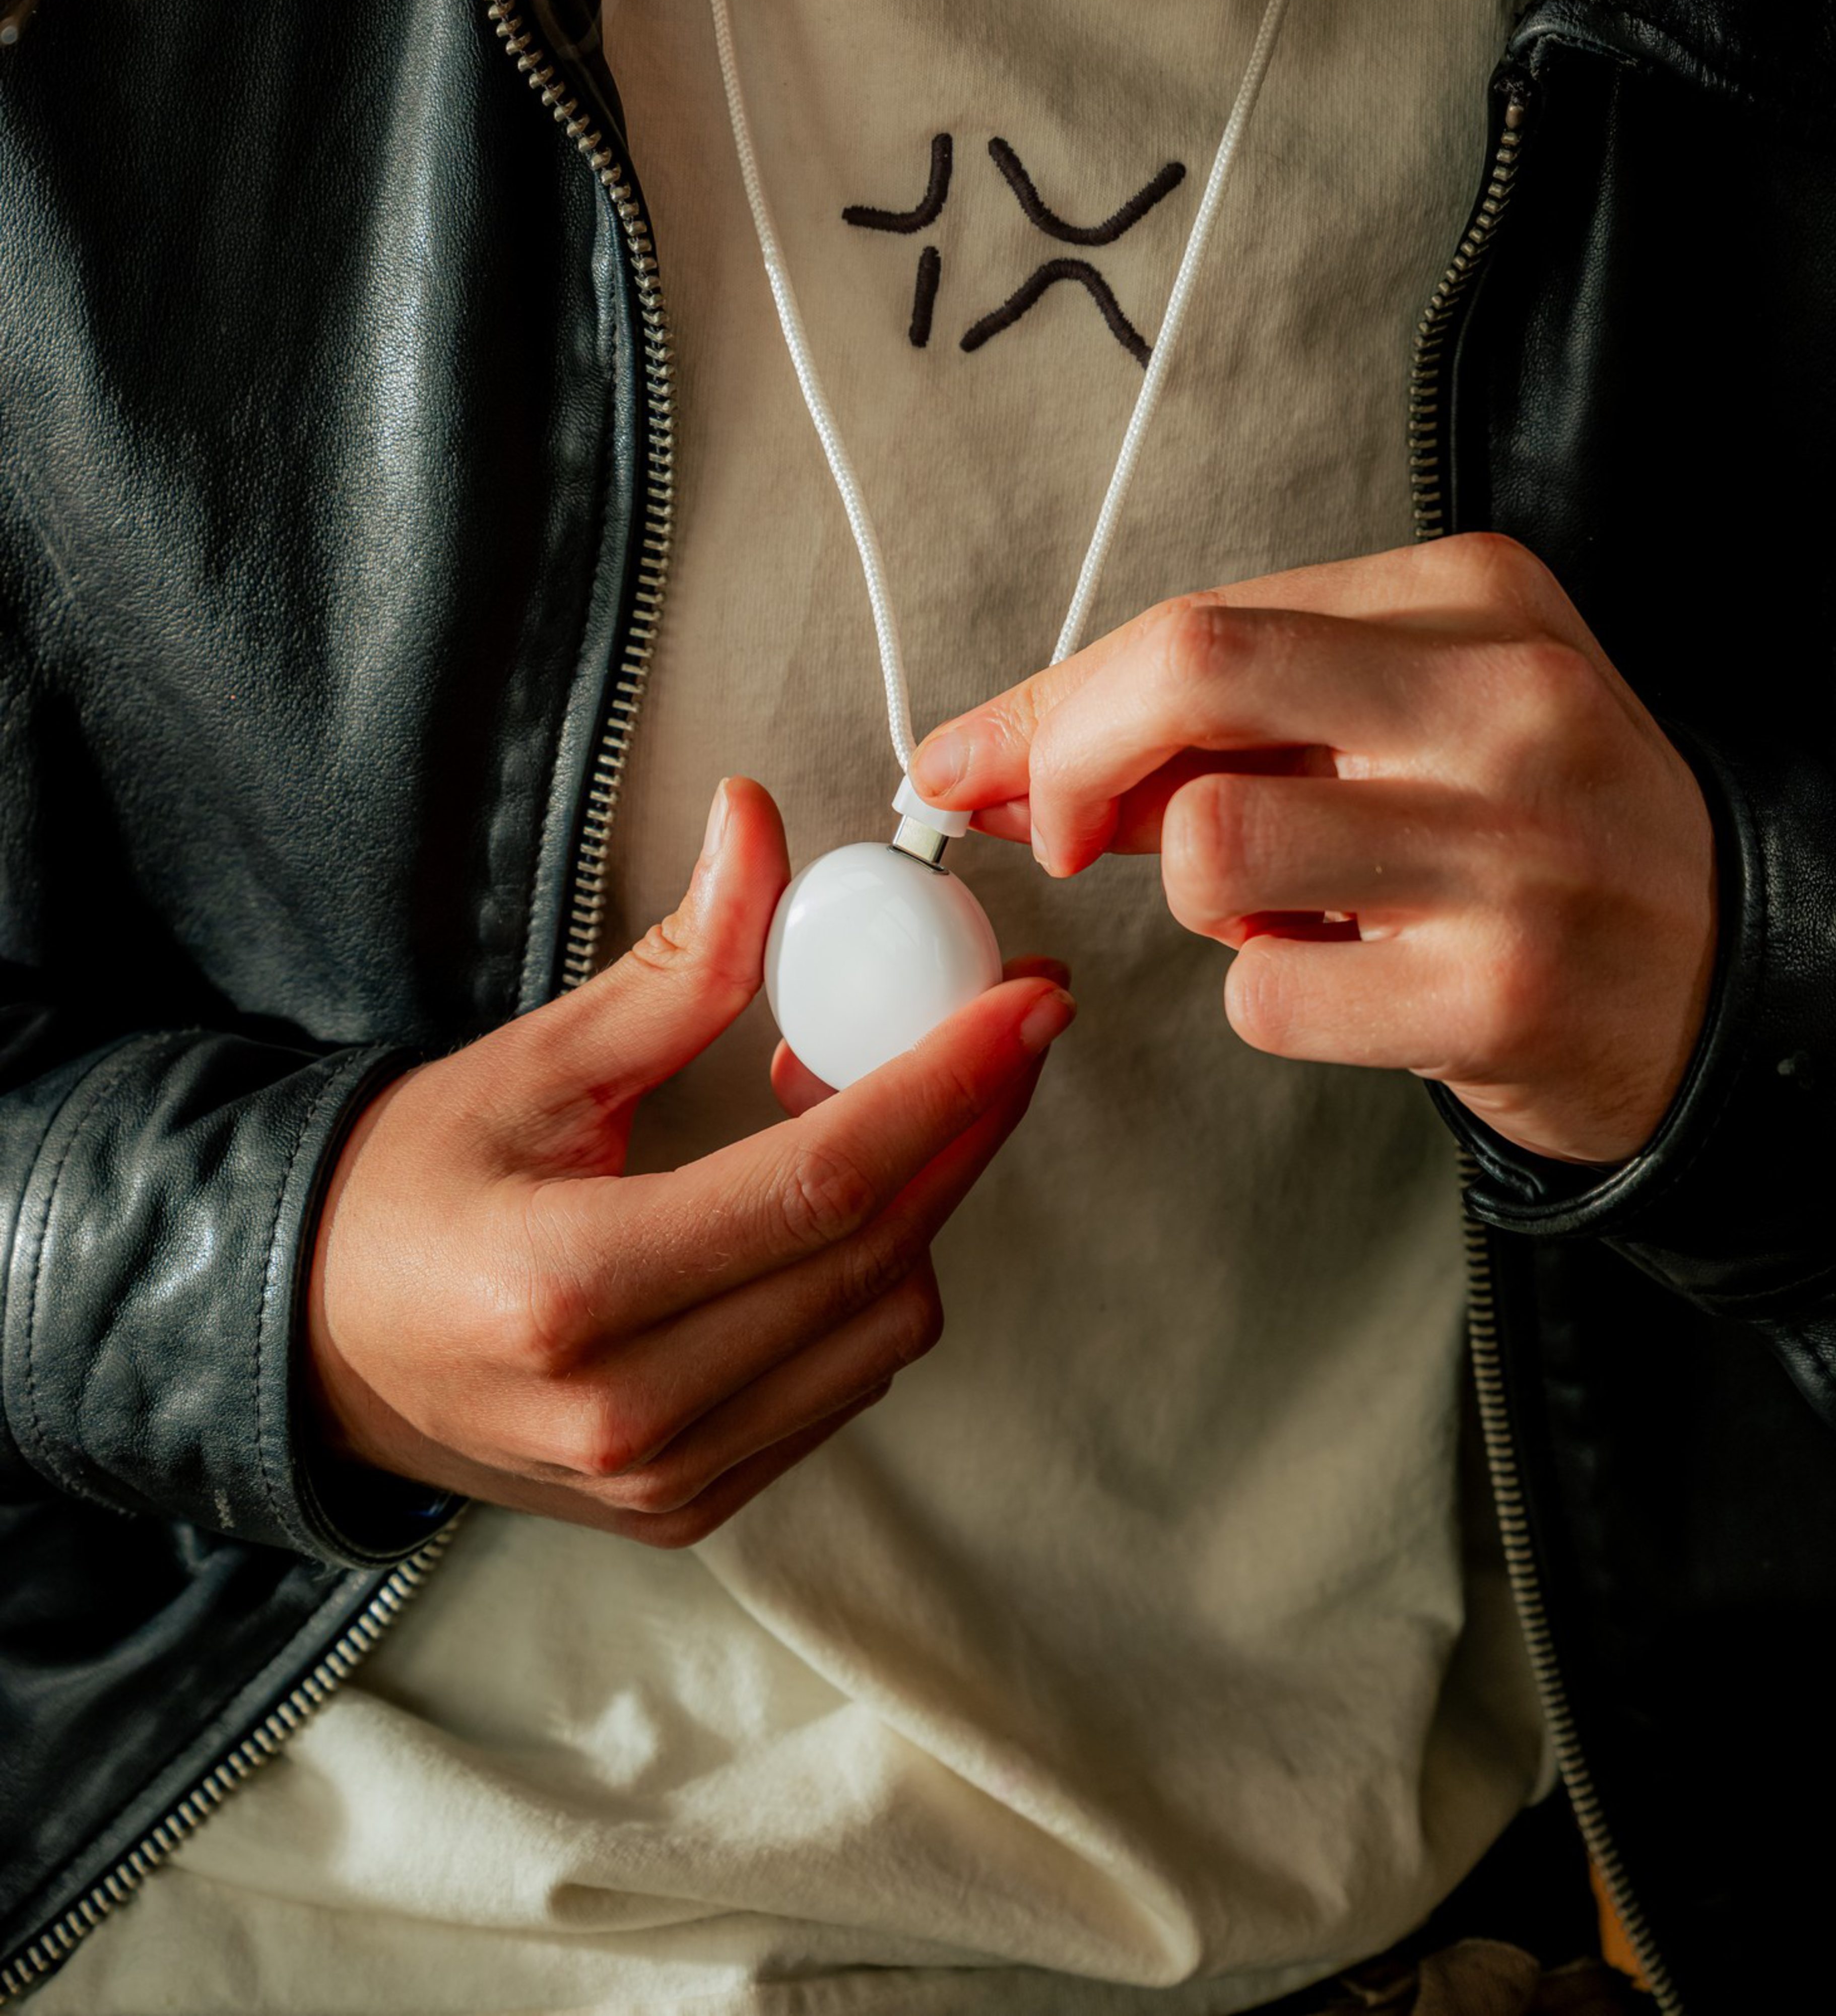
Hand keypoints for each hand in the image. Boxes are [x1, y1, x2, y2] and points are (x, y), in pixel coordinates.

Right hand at [305, 777, 1073, 1544]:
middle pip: (872, 1255)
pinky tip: (829, 1203)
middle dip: (967, 1126)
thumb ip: (677, 963)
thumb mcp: (532, 1064)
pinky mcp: (688, 1507)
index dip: (946, 1085)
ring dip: (920, 1206)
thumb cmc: (402, 1190)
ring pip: (881, 1331)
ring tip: (874, 1105)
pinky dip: (870, 1283)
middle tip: (1004, 1025)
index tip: (1026, 1003)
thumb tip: (760, 827)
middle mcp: (626, 1413)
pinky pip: (843, 1386)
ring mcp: (663, 1480)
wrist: (310, 1342)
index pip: (820, 1184)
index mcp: (569, 1290)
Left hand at [911, 534, 1714, 1166]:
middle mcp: (1503, 704)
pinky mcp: (1497, 992)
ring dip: (1198, 902)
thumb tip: (998, 755)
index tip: (973, 757)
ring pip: (1209, 847)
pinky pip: (1266, 994)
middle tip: (1053, 832)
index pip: (1201, 617)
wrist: (1738, 981)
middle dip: (1066, 757)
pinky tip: (1357, 982)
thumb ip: (1222, 720)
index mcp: (1476, 599)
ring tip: (1286, 910)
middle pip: (1193, 672)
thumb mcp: (1406, 721)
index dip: (1054, 697)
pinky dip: (1271, 1000)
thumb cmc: (1536, 838)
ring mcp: (1508, 849)